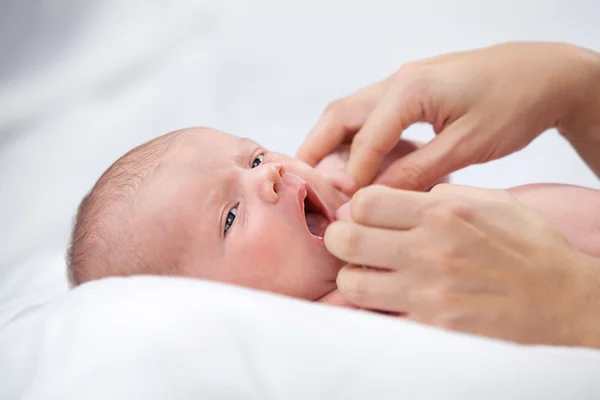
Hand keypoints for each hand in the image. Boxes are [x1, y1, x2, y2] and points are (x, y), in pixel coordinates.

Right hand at [297, 42, 599, 189]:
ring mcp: (406, 82)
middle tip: (300, 181)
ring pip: (353, 111)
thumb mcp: (468, 145)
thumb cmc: (515, 103)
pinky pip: (374, 114)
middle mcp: (400, 81)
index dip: (352, 175)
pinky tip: (360, 161)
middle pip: (340, 113)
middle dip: (316, 147)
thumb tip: (381, 195)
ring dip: (334, 141)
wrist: (547, 74)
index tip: (344, 207)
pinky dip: (358, 137)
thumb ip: (420, 170)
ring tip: (321, 175)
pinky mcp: (415, 90)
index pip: (364, 138)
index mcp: (410, 89)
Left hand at [325, 184, 599, 346]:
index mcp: (443, 212)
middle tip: (351, 244)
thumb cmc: (530, 248)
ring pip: (352, 283)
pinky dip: (375, 310)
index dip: (357, 208)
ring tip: (368, 275)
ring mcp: (429, 293)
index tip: (364, 216)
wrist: (565, 300)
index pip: (365, 202)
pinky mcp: (433, 328)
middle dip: (340, 240)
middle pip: (347, 239)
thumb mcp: (492, 201)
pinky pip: (379, 319)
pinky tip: (388, 302)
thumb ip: (443, 192)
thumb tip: (401, 195)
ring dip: (353, 278)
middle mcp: (431, 249)